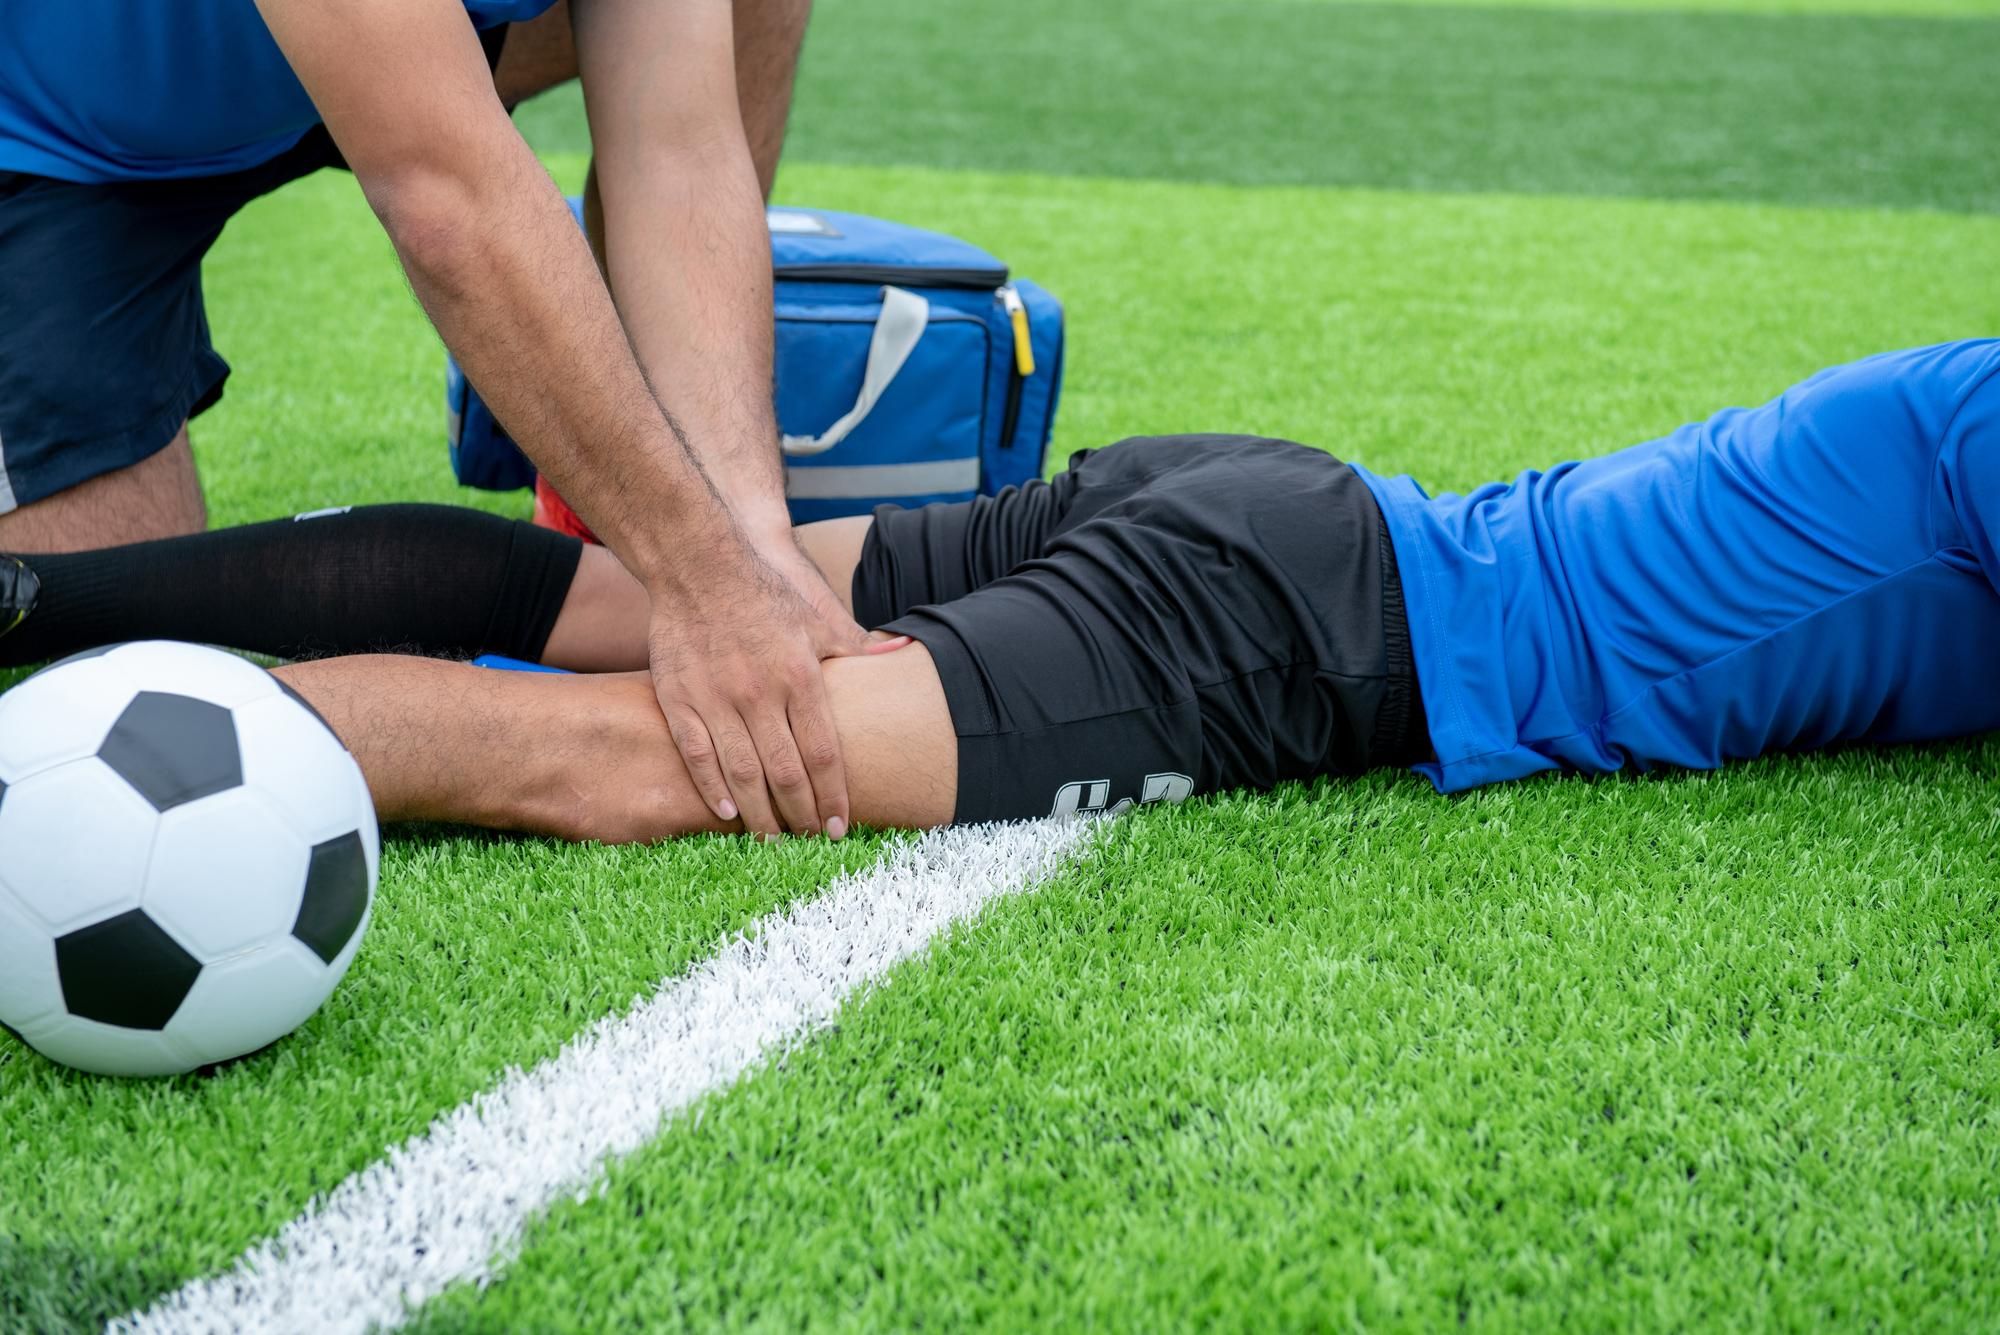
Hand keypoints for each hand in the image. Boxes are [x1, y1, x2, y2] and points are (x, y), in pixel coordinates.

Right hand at [645, 524, 870, 838]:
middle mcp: (760, 693)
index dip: (833, 796)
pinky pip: (698, 754)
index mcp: (801, 677)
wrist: (697, 566)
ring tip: (773, 840)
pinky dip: (711, 788)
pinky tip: (726, 812)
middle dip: (801, 815)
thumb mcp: (820, 617)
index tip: (839, 826)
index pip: (824, 753)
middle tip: (809, 841)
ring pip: (742, 772)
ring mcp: (717, 698)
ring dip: (759, 813)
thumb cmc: (765, 595)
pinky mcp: (679, 697)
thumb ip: (857, 647)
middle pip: (786, 773)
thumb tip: (901, 652)